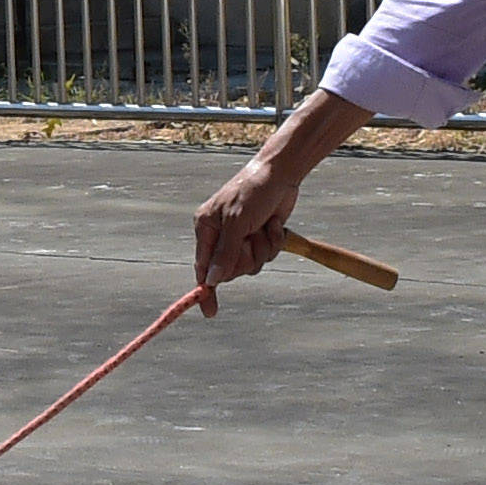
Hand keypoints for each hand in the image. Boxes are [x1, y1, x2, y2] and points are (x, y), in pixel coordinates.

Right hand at [191, 151, 302, 300]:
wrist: (281, 173)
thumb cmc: (254, 190)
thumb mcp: (237, 221)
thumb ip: (225, 252)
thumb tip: (213, 280)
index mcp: (206, 228)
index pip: (203, 266)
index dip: (206, 290)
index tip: (210, 312)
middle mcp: (221, 235)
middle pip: (231, 270)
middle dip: (246, 257)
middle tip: (251, 237)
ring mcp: (242, 237)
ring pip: (252, 264)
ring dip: (263, 248)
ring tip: (264, 226)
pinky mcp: (259, 236)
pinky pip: (266, 255)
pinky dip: (273, 242)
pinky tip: (273, 224)